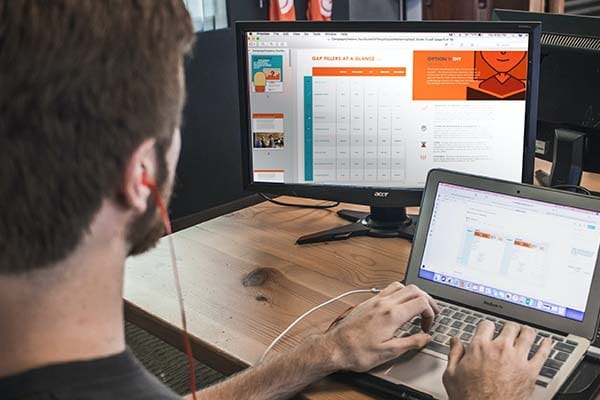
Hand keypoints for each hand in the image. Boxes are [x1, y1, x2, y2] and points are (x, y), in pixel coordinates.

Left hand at [325, 282, 439, 371]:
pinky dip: (400, 293)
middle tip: (431, 313)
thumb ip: (411, 342)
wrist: (335, 348)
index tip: (427, 326)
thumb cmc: (357, 352)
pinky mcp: (368, 302)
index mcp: (391, 315)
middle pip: (414, 290)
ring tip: (418, 307)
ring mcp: (375, 300)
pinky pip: (388, 289)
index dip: (431, 313)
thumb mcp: (389, 352)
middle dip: (427, 300)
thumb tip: (426, 337)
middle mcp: (384, 303)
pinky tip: (400, 305)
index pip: (421, 302)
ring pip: (401, 285)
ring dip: (414, 294)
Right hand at [443, 320, 551, 399]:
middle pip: (509, 327)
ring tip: (525, 332)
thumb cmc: (469, 397)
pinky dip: (546, 346)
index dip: (486, 327)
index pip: (486, 325)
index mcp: (479, 347)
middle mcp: (500, 349)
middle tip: (508, 331)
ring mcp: (517, 359)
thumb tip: (455, 341)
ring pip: (527, 334)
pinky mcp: (531, 372)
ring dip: (526, 331)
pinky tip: (547, 342)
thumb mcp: (451, 374)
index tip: (487, 330)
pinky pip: (543, 354)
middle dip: (508, 327)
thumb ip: (454, 354)